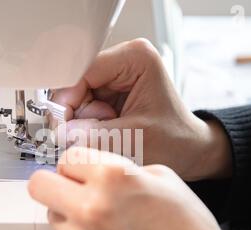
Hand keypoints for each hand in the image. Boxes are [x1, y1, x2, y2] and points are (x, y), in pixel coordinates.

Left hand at [28, 147, 250, 229]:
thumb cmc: (187, 229)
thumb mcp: (161, 177)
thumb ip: (119, 168)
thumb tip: (92, 170)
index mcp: (111, 176)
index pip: (66, 157)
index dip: (77, 164)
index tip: (82, 171)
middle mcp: (89, 207)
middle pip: (39, 185)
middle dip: (54, 183)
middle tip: (72, 189)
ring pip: (52, 214)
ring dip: (70, 212)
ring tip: (101, 220)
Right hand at [51, 38, 231, 180]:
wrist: (188, 151)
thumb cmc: (175, 141)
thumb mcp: (135, 139)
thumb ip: (95, 136)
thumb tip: (62, 134)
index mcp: (135, 58)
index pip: (83, 71)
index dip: (68, 99)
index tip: (64, 126)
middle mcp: (123, 60)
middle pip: (76, 84)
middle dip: (79, 113)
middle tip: (99, 132)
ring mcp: (115, 76)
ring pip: (77, 98)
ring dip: (85, 121)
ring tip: (112, 132)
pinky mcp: (110, 91)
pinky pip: (83, 107)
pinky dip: (89, 124)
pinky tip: (109, 131)